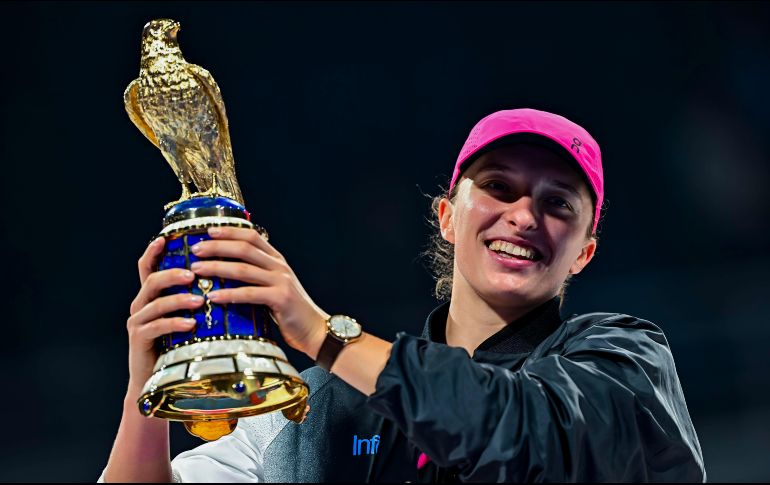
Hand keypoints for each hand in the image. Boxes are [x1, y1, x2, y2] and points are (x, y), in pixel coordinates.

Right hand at [126, 237, 203, 391]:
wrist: (156, 381)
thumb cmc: (178, 347)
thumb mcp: (187, 318)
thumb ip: (194, 300)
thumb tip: (222, 282)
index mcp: (151, 296)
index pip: (147, 267)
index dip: (154, 251)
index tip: (166, 237)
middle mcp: (140, 305)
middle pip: (151, 280)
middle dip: (173, 274)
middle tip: (193, 274)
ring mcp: (137, 322)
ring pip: (155, 302)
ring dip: (178, 299)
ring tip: (199, 301)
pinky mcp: (139, 339)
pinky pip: (156, 326)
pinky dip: (174, 323)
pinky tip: (191, 323)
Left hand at [189, 226, 328, 357]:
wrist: (314, 329)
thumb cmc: (290, 311)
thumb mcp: (274, 286)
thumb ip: (256, 276)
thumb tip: (224, 272)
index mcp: (277, 260)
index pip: (251, 236)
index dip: (229, 232)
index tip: (208, 231)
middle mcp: (279, 266)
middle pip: (244, 249)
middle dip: (217, 247)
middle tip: (196, 250)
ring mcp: (281, 281)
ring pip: (243, 269)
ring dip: (217, 268)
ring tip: (197, 270)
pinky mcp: (280, 298)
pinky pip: (250, 294)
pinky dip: (229, 294)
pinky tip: (213, 296)